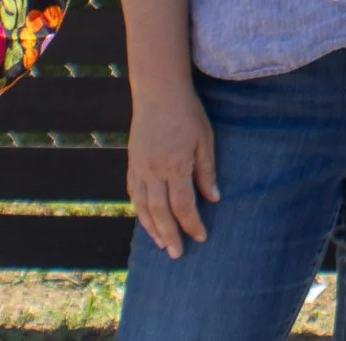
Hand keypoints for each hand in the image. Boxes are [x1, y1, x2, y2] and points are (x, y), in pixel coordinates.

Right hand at [126, 81, 219, 258]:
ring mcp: (139, 168)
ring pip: (143, 207)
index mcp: (175, 165)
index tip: (201, 237)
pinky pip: (133, 193)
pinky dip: (140, 210)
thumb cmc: (187, 112)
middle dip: (170, 235)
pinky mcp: (132, 162)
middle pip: (160, 213)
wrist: (158, 91)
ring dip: (152, 228)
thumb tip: (213, 199)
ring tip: (162, 244)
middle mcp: (153, 171)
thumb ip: (207, 171)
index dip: (192, 224)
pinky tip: (147, 220)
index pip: (183, 205)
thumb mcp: (205, 139)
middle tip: (178, 254)